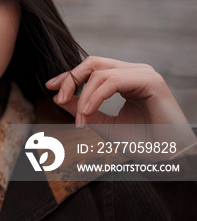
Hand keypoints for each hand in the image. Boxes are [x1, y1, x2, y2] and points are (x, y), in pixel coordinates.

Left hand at [45, 56, 195, 148]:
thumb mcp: (104, 124)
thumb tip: (59, 97)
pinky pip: (113, 81)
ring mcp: (144, 73)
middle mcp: (135, 71)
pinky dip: (95, 96)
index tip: (50, 87)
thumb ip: (83, 109)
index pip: (91, 68)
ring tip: (80, 120)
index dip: (69, 76)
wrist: (168, 157)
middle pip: (93, 63)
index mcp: (126, 78)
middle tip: (57, 98)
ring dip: (83, 96)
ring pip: (100, 73)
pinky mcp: (150, 81)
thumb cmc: (142, 143)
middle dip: (71, 79)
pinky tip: (88, 112)